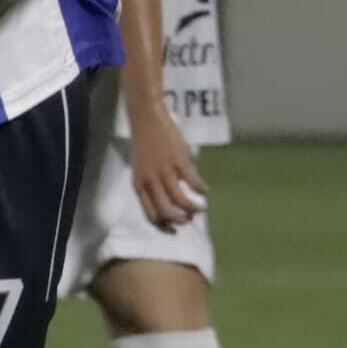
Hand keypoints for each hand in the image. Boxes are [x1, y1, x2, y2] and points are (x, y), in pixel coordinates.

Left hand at [128, 93, 206, 230]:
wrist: (147, 118)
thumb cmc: (145, 143)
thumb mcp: (143, 168)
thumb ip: (153, 184)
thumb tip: (172, 199)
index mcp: (139, 185)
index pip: (151, 214)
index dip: (164, 225)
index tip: (175, 228)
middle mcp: (151, 182)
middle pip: (166, 212)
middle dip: (180, 220)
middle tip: (189, 219)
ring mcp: (166, 173)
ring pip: (181, 202)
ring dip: (194, 209)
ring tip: (201, 208)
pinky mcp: (180, 162)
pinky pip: (194, 183)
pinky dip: (202, 190)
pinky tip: (206, 190)